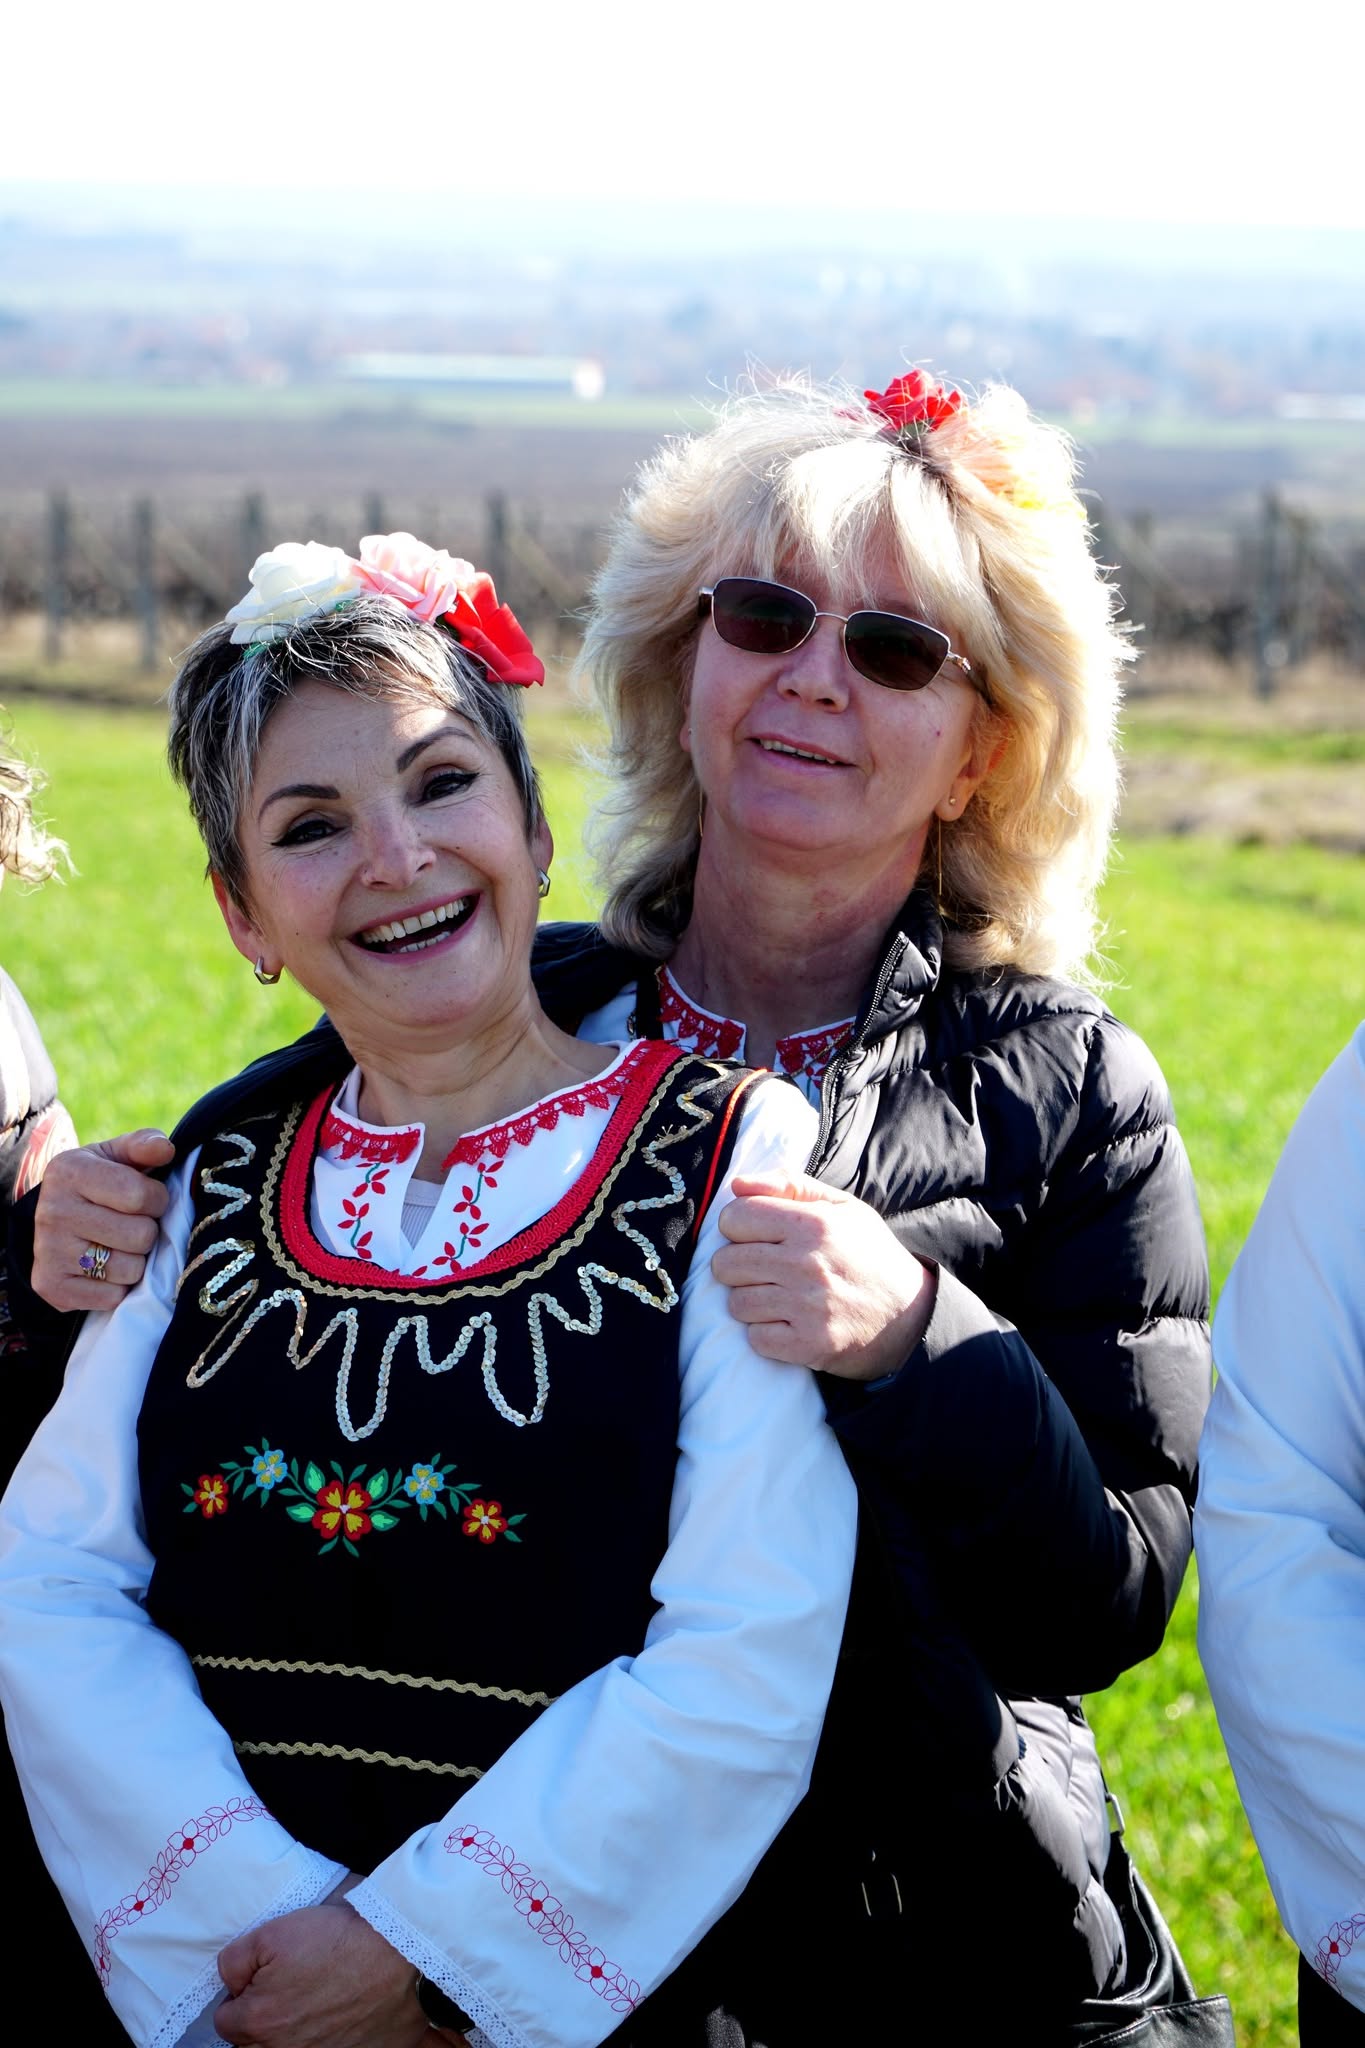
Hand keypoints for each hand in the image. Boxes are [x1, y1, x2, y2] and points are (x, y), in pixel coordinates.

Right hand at [32, 1130, 173, 1310]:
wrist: (58, 1219)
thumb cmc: (102, 1183)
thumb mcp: (119, 1156)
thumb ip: (145, 1145)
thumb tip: (166, 1149)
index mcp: (70, 1171)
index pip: (140, 1195)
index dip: (157, 1200)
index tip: (148, 1199)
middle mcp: (53, 1211)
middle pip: (139, 1236)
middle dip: (148, 1231)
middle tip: (132, 1224)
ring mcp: (48, 1252)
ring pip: (129, 1270)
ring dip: (135, 1261)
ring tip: (119, 1246)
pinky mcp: (52, 1286)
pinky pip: (112, 1297)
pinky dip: (118, 1287)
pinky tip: (104, 1268)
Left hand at [215, 1899, 439, 2047]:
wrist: (400, 1953)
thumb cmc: (338, 1941)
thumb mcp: (273, 1933)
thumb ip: (234, 1961)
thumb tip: (230, 1983)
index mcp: (259, 2022)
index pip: (226, 2021)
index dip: (242, 1994)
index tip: (265, 1978)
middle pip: (254, 2044)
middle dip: (264, 2018)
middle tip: (291, 1988)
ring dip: (292, 2032)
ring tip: (315, 2001)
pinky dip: (326, 2039)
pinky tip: (338, 2016)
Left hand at [712, 1173, 936, 1379]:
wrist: (910, 1315)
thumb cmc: (869, 1254)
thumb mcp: (841, 1207)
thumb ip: (790, 1186)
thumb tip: (737, 1185)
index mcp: (812, 1223)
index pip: (734, 1218)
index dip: (737, 1226)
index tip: (754, 1236)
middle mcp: (806, 1263)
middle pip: (726, 1262)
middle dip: (736, 1265)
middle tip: (763, 1270)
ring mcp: (806, 1307)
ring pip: (736, 1303)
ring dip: (750, 1301)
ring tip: (777, 1297)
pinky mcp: (808, 1344)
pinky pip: (756, 1339)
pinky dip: (766, 1334)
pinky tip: (788, 1322)